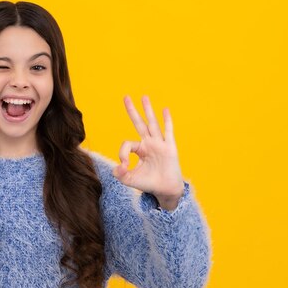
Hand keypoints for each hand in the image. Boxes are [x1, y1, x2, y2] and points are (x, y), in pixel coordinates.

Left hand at [112, 95, 184, 209]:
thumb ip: (119, 174)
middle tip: (125, 97)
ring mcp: (160, 144)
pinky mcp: (170, 148)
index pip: (127, 144)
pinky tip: (165, 110)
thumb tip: (118, 166)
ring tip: (143, 97)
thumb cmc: (148, 184)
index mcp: (140, 149)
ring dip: (148, 110)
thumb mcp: (129, 180)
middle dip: (132, 111)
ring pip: (153, 124)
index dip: (122, 154)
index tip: (123, 166)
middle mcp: (149, 143)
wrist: (165, 190)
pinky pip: (168, 132)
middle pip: (139, 124)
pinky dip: (167, 121)